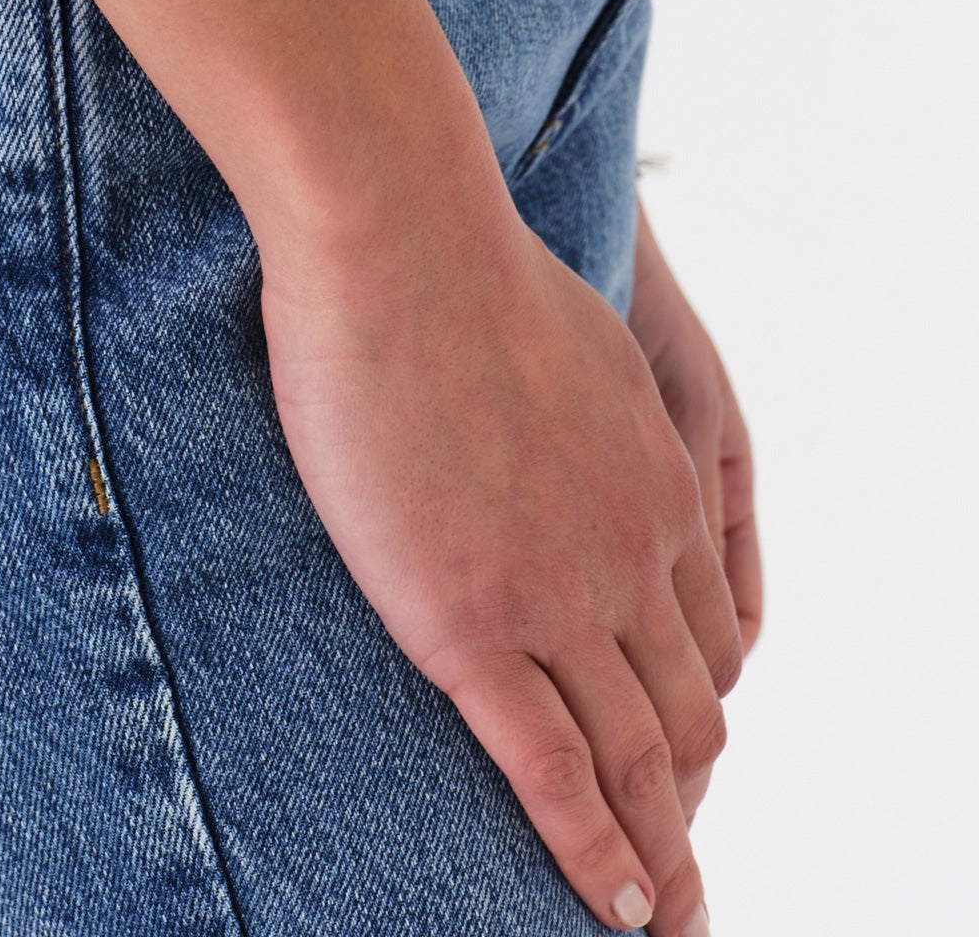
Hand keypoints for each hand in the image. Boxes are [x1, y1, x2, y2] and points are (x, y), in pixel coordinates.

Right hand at [261, 202, 741, 935]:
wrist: (400, 240)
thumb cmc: (455, 261)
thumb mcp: (574, 333)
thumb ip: (585, 399)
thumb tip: (565, 409)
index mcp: (655, 482)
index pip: (707, 634)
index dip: (697, 709)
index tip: (681, 761)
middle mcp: (632, 552)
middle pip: (692, 712)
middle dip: (689, 802)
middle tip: (679, 869)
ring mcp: (559, 594)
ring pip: (639, 761)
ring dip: (660, 855)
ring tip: (662, 920)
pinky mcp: (473, 624)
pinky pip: (552, 771)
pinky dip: (593, 855)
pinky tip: (614, 907)